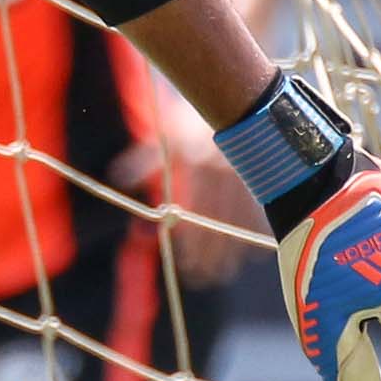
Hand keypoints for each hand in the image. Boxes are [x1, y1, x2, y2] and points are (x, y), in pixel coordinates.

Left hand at [111, 121, 263, 287]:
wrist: (230, 103)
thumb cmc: (191, 122)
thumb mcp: (166, 138)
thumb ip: (144, 161)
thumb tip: (118, 178)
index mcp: (197, 161)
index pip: (195, 210)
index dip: (191, 240)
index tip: (186, 263)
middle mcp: (224, 169)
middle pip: (218, 221)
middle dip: (210, 253)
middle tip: (202, 276)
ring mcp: (246, 174)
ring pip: (241, 220)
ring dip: (232, 250)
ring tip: (223, 273)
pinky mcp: (262, 176)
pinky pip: (260, 211)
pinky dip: (254, 233)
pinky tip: (249, 254)